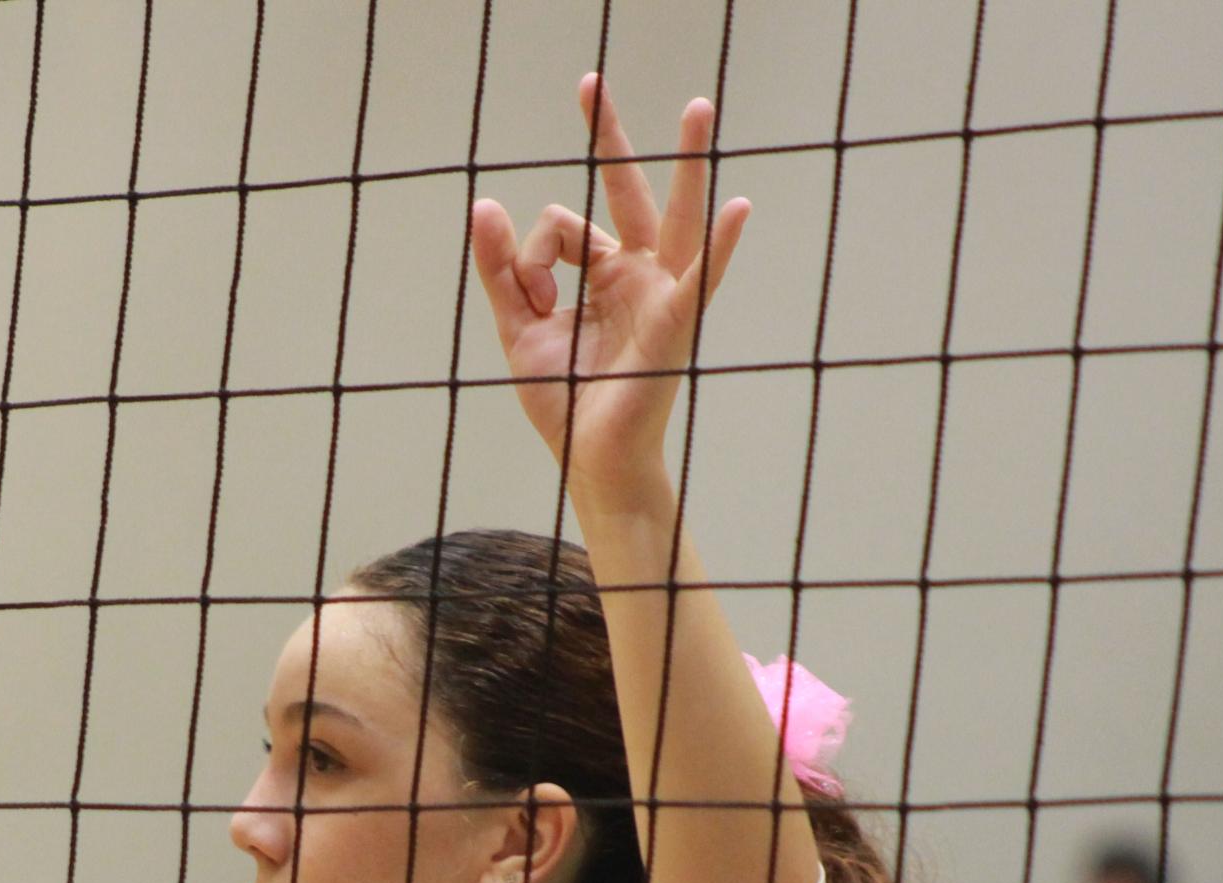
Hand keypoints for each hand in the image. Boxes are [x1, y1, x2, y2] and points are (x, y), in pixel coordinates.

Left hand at [470, 76, 747, 504]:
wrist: (591, 459)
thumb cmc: (565, 402)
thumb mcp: (518, 328)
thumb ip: (501, 270)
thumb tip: (484, 204)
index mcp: (600, 274)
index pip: (560, 226)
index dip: (532, 254)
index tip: (531, 294)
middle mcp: (636, 273)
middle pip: (624, 191)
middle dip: (607, 138)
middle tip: (589, 82)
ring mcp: (661, 293)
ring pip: (674, 215)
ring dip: (686, 161)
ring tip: (697, 108)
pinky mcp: (675, 323)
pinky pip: (702, 277)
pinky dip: (721, 245)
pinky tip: (738, 208)